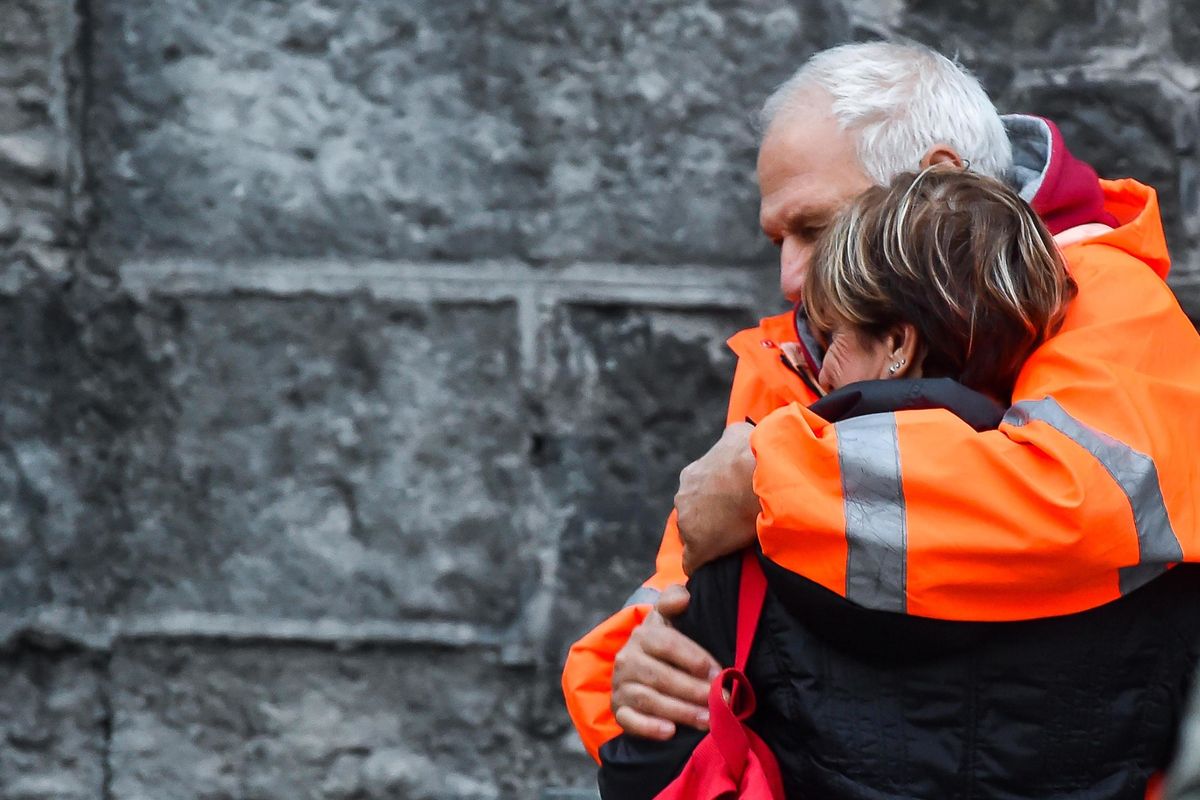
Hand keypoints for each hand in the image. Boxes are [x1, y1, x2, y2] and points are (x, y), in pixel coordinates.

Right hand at [611, 585, 720, 739]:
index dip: (694, 658)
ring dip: (681, 711)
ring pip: (649, 700)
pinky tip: (671, 732)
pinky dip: (649, 727)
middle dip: (695, 690)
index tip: (720, 673)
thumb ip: (673, 600)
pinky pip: (629, 721)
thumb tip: (684, 597)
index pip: (667, 643)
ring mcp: (620, 686)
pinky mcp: (618, 710)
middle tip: (722, 702)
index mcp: (642, 634)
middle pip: (661, 676)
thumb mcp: (668, 619)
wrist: (637, 670)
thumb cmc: (664, 645)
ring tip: (708, 721)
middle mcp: (626, 659)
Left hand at [675, 422, 758, 575]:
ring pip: (693, 536)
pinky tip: (710, 569)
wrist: (759, 476)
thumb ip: (731, 437)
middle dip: (709, 518)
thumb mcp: (738, 434)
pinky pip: (694, 562)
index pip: (697, 492)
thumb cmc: (751, 454)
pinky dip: (702, 564)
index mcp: (692, 474)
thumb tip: (735, 434)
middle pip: (693, 514)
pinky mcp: (697, 547)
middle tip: (734, 523)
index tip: (730, 504)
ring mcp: (687, 522)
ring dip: (710, 539)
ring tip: (733, 543)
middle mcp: (683, 496)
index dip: (714, 500)